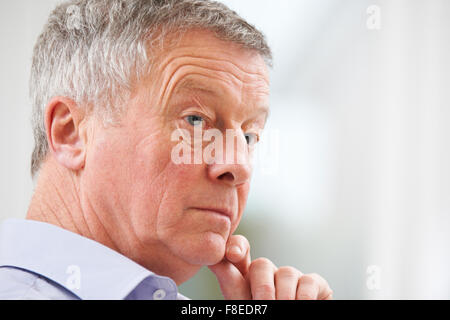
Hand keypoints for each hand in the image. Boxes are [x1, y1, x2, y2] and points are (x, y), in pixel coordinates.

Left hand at [208, 235, 332, 299]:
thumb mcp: (244, 305)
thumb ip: (232, 287)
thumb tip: (214, 261)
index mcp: (245, 283)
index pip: (238, 256)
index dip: (235, 247)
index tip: (231, 253)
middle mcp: (268, 276)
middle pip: (261, 264)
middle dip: (262, 284)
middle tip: (262, 302)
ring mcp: (291, 278)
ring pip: (286, 271)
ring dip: (283, 294)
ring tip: (282, 306)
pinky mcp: (315, 284)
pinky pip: (308, 281)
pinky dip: (303, 296)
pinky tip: (300, 305)